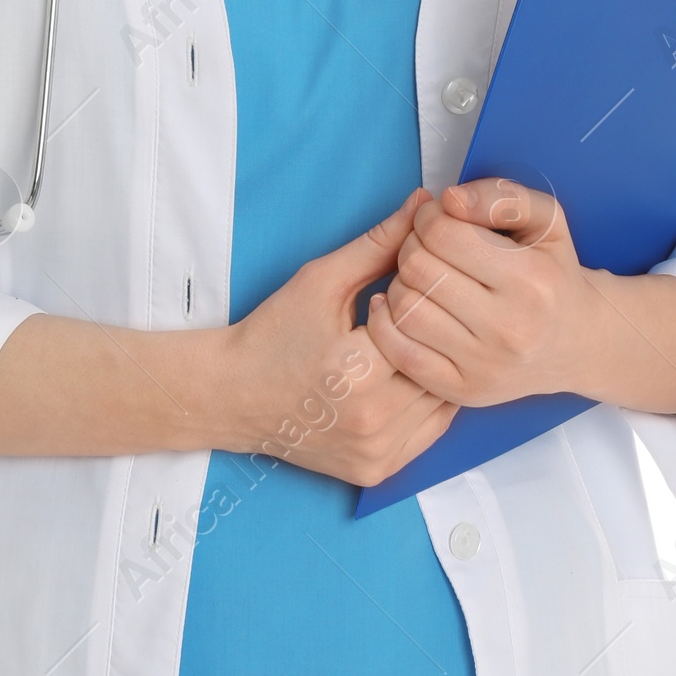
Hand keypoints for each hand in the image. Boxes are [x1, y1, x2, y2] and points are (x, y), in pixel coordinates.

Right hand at [218, 191, 459, 484]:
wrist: (231, 395)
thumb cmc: (272, 334)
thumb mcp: (320, 280)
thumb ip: (378, 245)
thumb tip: (424, 205)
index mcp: (356, 372)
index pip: (423, 324)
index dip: (424, 298)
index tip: (412, 284)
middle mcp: (371, 420)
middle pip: (439, 364)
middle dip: (438, 332)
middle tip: (428, 311)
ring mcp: (376, 452)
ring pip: (443, 399)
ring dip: (441, 367)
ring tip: (422, 342)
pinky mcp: (378, 470)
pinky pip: (431, 431)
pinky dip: (431, 401)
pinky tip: (413, 376)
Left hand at [368, 179, 675, 415]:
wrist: (576, 343)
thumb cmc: (553, 274)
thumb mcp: (547, 221)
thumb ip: (500, 197)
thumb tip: (449, 199)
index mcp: (531, 280)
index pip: (442, 234)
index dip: (429, 217)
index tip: (437, 219)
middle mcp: (510, 328)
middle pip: (419, 269)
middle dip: (412, 245)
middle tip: (427, 246)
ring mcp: (485, 365)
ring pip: (405, 308)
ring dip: (401, 282)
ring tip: (422, 277)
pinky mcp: (464, 390)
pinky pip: (400, 353)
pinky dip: (386, 324)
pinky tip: (400, 306)